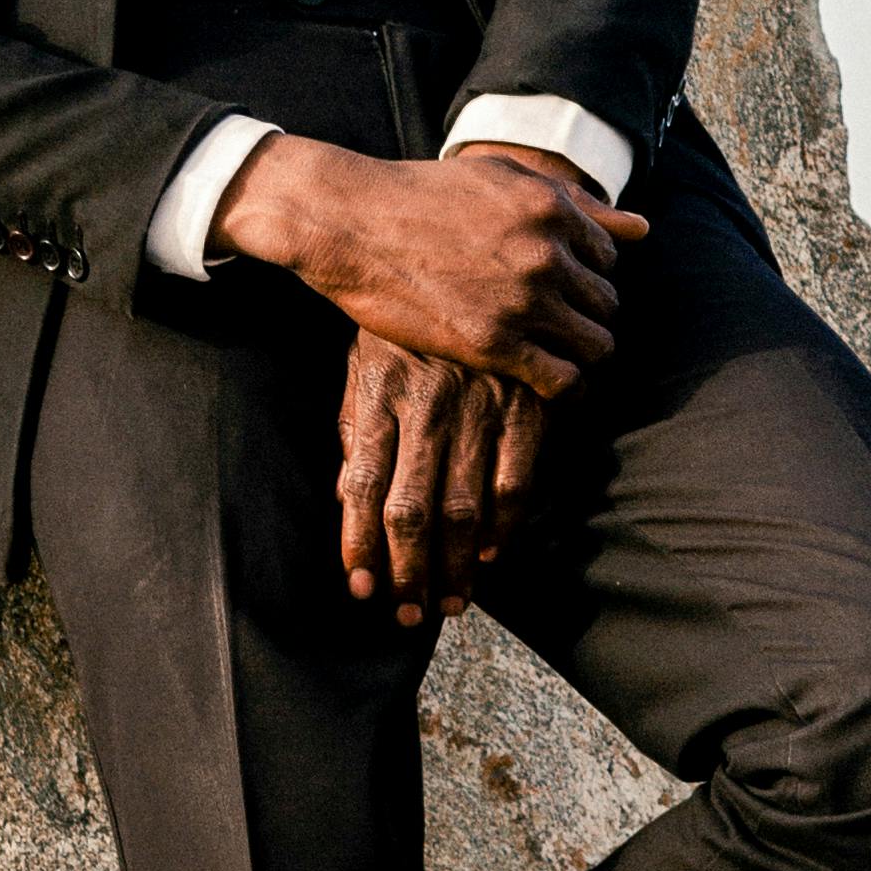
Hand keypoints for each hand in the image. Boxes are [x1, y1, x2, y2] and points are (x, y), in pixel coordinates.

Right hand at [210, 136, 644, 391]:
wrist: (351, 221)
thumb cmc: (421, 194)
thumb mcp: (501, 178)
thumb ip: (575, 203)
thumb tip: (642, 230)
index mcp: (551, 208)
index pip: (608, 259)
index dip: (585, 276)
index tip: (560, 289)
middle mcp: (546, 254)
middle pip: (605, 304)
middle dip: (586, 316)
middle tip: (554, 326)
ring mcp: (522, 302)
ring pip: (594, 344)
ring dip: (580, 353)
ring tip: (551, 355)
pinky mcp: (492, 345)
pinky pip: (561, 381)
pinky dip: (563, 388)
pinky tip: (542, 383)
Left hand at [337, 335, 554, 623]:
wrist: (471, 257)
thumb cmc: (406, 324)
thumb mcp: (365, 362)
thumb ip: (355, 428)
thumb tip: (345, 500)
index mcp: (378, 392)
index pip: (361, 485)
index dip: (359, 545)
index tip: (362, 588)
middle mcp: (426, 404)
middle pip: (412, 508)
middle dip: (408, 571)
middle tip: (410, 613)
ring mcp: (479, 406)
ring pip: (463, 506)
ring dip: (454, 566)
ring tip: (449, 602)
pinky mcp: (525, 405)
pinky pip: (515, 481)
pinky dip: (503, 527)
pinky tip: (488, 555)